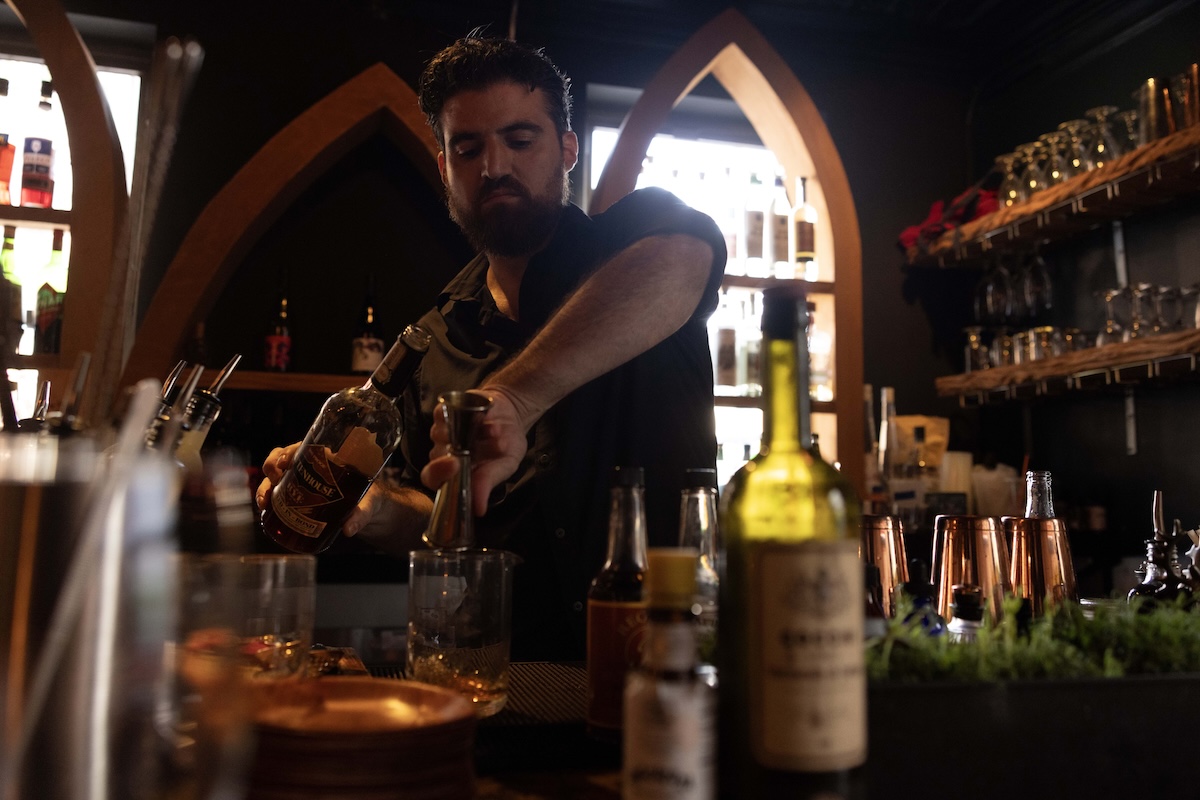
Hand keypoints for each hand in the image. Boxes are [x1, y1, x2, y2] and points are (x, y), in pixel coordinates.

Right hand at [257, 441, 380, 537]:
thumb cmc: (369, 499)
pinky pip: (275, 494)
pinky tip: (264, 509)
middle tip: (275, 479)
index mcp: (326, 459)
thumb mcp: (368, 504)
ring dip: (264, 485)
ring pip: (273, 476)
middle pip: (281, 457)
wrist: (366, 511)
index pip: (303, 447)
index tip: (287, 462)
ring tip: (264, 501)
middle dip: (272, 465)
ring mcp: (298, 481)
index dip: (290, 451)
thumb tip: (348, 530)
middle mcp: (308, 466)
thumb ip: (360, 515)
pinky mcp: (294, 497)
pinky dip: (266, 499)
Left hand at [420, 386, 531, 516]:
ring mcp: (442, 433)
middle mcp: (444, 454)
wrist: (512, 414)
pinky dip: (464, 414)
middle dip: (460, 450)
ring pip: (441, 434)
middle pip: (436, 456)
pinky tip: (483, 417)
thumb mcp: (505, 464)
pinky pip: (445, 414)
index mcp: (455, 473)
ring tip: (493, 431)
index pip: (433, 479)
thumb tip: (479, 509)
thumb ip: (488, 482)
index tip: (454, 466)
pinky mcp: (444, 413)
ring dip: (467, 431)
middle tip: (483, 446)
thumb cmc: (507, 444)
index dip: (439, 474)